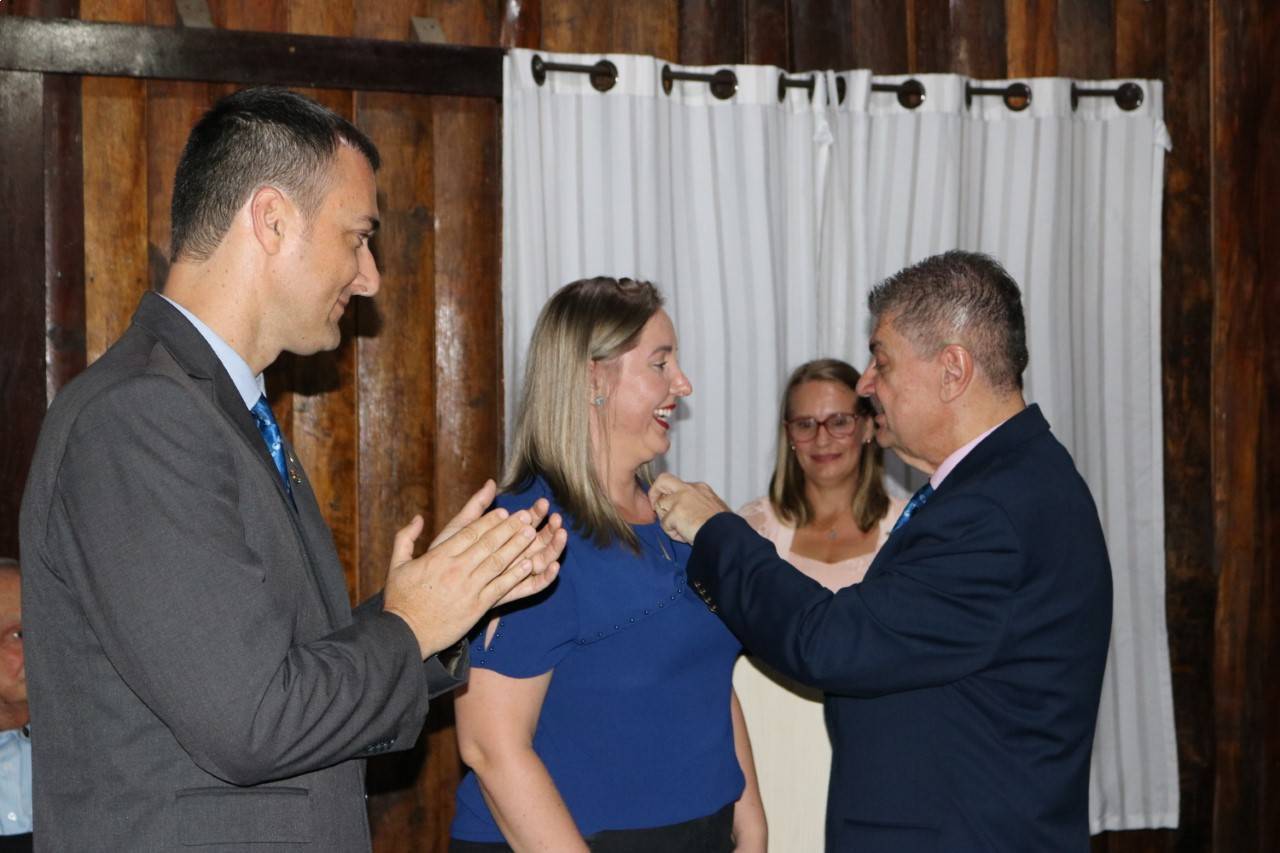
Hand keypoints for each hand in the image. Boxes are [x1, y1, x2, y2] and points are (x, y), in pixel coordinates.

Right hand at [383, 480, 565, 658]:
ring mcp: (469, 588)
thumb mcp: (396, 564)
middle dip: (509, 527)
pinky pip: (501, 587)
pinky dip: (515, 575)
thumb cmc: (400, 600)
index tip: (504, 511)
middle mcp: (456, 569)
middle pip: (488, 543)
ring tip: (531, 533)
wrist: (404, 634)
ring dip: (517, 546)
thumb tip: (418, 518)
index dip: (490, 521)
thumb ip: (406, 538)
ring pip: (498, 562)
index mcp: (439, 557)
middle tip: (526, 515)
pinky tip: (528, 565)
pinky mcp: (477, 607)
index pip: (470, 533)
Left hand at [648, 472, 729, 543]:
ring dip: (667, 521)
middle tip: (656, 508)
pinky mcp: (675, 513)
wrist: (726, 534)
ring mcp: (680, 500)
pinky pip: (664, 524)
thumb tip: (682, 511)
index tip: (670, 505)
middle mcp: (688, 489)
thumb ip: (695, 504)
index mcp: (699, 488)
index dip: (670, 495)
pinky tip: (685, 536)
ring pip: (660, 507)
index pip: (677, 484)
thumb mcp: (711, 507)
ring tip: (682, 531)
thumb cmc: (722, 526)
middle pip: (662, 480)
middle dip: (654, 493)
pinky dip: (672, 533)